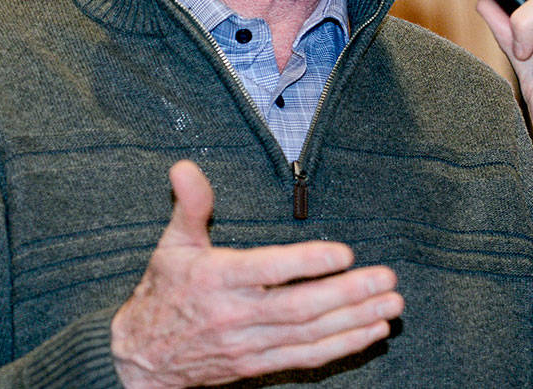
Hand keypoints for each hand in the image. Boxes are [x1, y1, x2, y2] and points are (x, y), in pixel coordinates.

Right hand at [110, 161, 403, 387]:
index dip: (308, 262)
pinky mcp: (258, 365)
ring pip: (309, 335)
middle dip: (349, 293)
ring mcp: (249, 344)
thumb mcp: (172, 244)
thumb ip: (189, 206)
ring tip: (391, 304)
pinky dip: (342, 347)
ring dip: (355, 320)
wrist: (141, 359)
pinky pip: (306, 357)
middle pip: (300, 307)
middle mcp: (236, 315)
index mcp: (217, 278)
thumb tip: (185, 167)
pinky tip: (372, 331)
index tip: (344, 252)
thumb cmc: (164, 291)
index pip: (268, 270)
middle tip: (387, 278)